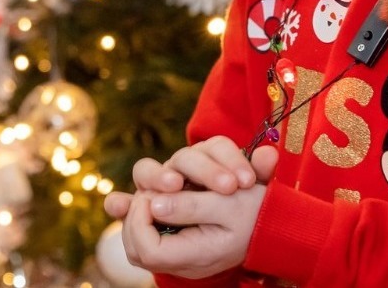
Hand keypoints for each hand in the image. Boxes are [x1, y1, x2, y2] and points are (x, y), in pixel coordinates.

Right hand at [103, 138, 277, 219]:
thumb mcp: (252, 198)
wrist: (221, 242)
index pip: (215, 146)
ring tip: (173, 186)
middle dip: (204, 170)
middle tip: (225, 188)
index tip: (243, 182)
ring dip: (159, 177)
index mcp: (210, 159)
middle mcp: (180, 169)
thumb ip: (258, 174)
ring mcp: (157, 187)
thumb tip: (270, 153)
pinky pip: (123, 203)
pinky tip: (118, 206)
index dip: (228, 159)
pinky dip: (119, 203)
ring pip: (149, 170)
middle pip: (184, 157)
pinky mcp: (142, 210)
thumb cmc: (239, 217)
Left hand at [117, 178, 267, 278]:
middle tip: (167, 186)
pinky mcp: (182, 219)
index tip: (161, 193)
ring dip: (152, 192)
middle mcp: (181, 249)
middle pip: (134, 239)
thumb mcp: (230, 206)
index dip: (139, 218)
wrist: (281, 219)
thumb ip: (191, 207)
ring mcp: (180, 236)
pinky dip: (154, 191)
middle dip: (139, 203)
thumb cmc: (258, 212)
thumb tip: (154, 204)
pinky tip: (159, 181)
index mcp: (193, 254)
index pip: (144, 250)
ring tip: (174, 180)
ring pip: (143, 223)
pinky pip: (154, 210)